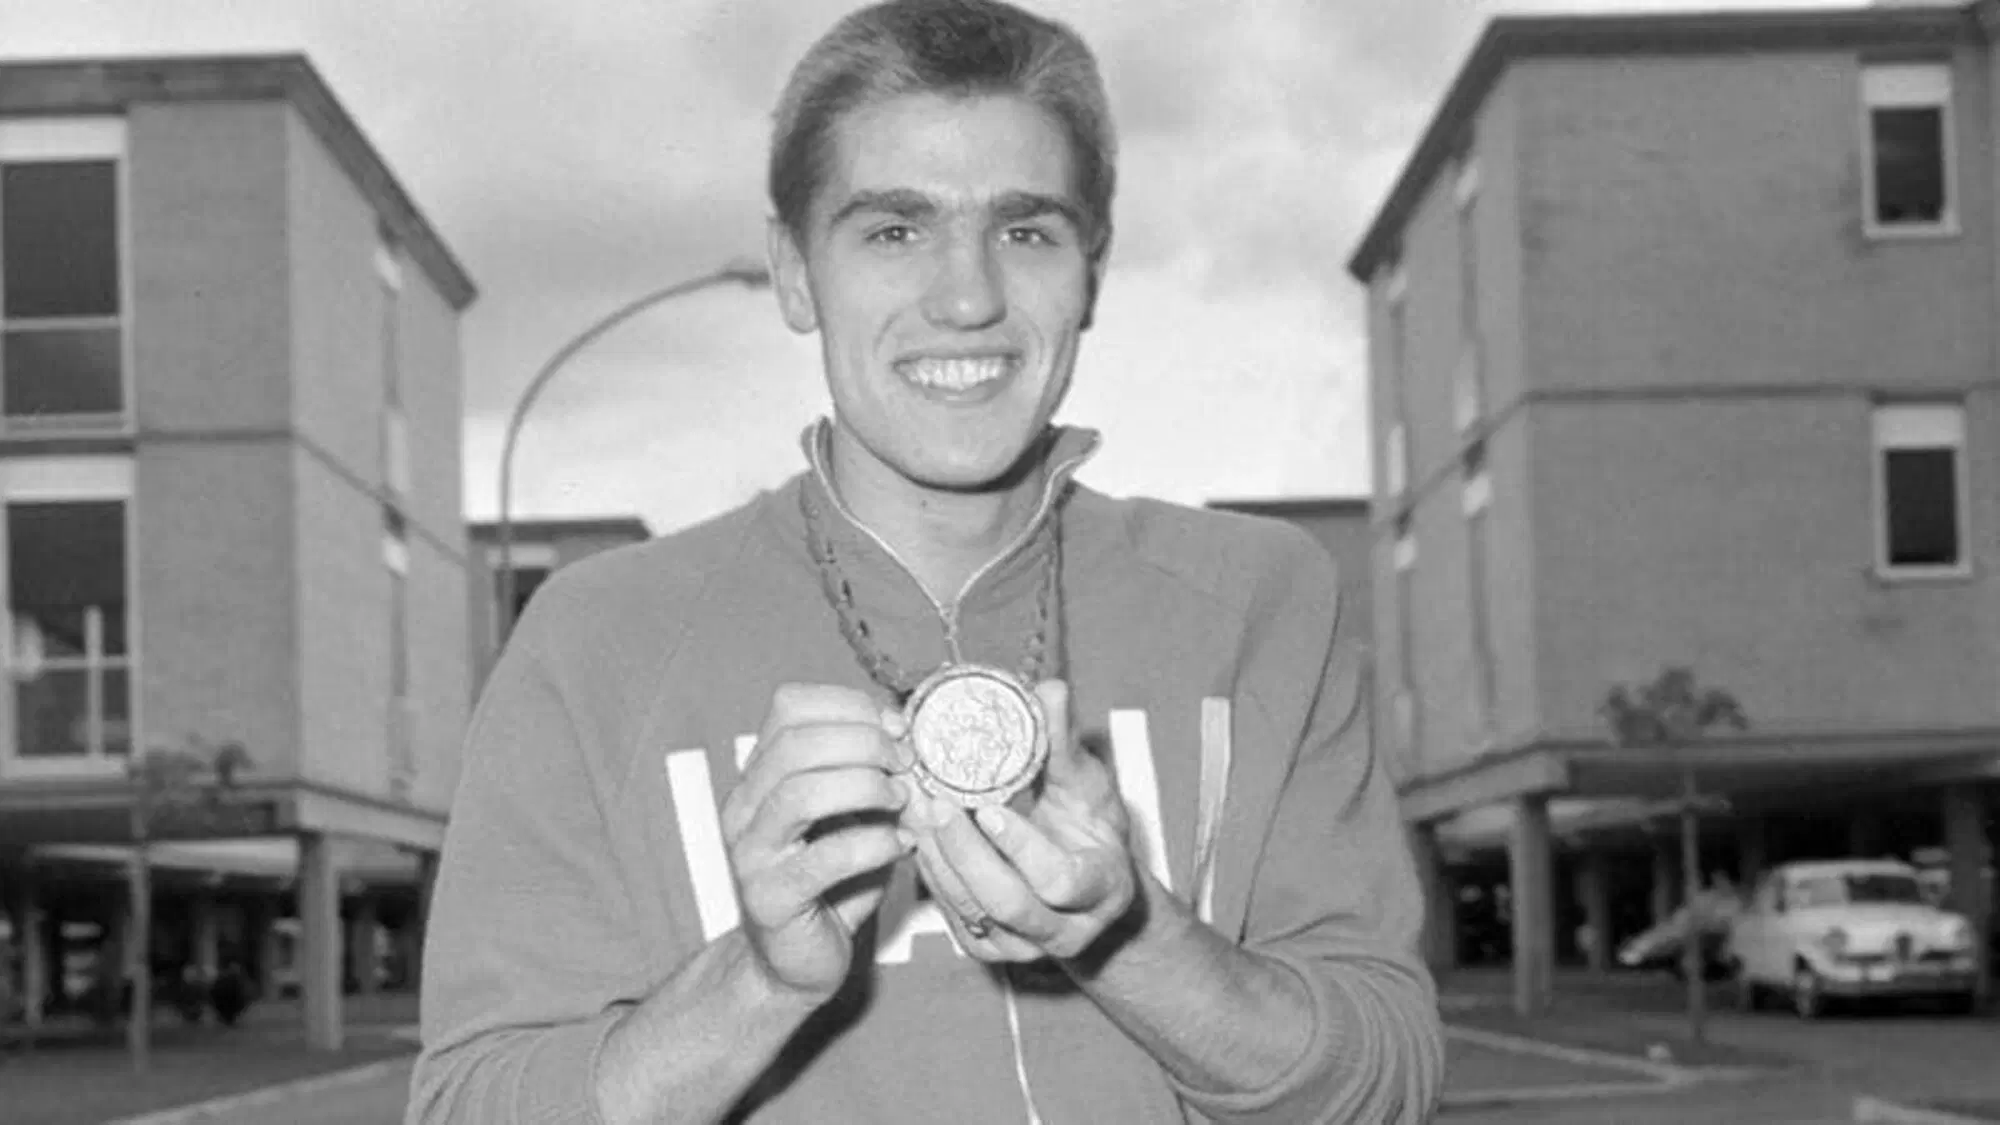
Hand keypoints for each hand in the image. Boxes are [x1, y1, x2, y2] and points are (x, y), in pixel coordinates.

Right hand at [720, 683, 914, 999]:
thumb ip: (866, 772)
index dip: (849, 706)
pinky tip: (900, 845)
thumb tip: (906, 735)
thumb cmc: (831, 881)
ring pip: (799, 795)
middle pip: (794, 745)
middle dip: (864, 743)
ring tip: (901, 799)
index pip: (789, 707)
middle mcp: (744, 808)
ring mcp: (751, 854)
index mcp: (759, 775)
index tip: (896, 726)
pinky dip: (872, 844)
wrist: (795, 961)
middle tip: (905, 762)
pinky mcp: (771, 901)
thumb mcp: (849, 813)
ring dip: (865, 787)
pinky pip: (822, 860)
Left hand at [905, 680, 1136, 961]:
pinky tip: (920, 836)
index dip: (1022, 848)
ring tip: (916, 808)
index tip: (989, 807)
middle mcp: (1068, 929)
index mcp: (1103, 888)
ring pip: (973, 913)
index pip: (1061, 881)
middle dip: (965, 853)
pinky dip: (934, 876)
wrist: (1086, 880)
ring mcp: (1026, 945)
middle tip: (934, 803)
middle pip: (1007, 903)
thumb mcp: (1088, 783)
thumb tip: (1050, 689)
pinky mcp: (992, 949)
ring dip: (939, 859)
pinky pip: (955, 918)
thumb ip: (1065, 743)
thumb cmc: (1090, 826)